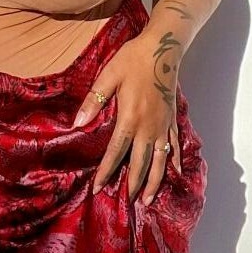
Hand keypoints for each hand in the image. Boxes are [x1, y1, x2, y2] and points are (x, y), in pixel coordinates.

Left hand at [72, 34, 181, 204]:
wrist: (163, 49)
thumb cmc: (133, 60)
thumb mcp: (108, 76)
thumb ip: (94, 101)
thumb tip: (77, 123)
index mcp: (130, 118)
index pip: (115, 152)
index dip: (106, 172)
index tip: (99, 188)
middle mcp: (149, 127)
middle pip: (140, 163)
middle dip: (132, 185)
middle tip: (126, 203)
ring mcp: (163, 125)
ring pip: (160, 161)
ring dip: (154, 182)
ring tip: (147, 200)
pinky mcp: (172, 120)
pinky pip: (174, 146)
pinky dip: (173, 162)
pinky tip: (174, 174)